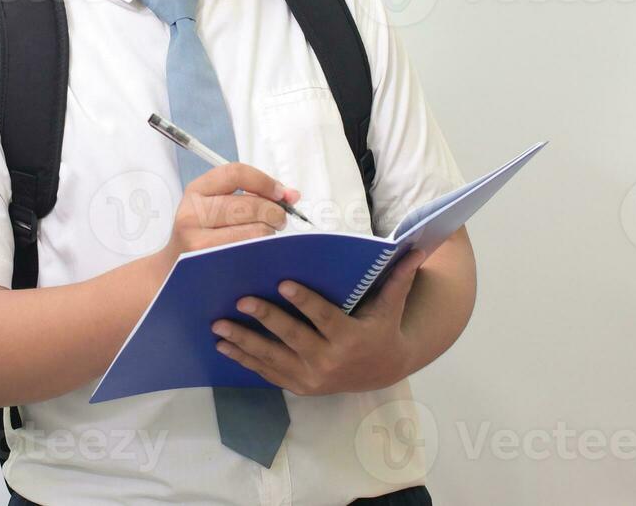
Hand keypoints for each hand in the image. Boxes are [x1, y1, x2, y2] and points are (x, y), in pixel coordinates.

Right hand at [159, 163, 300, 266]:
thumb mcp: (216, 206)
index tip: (281, 194)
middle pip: (251, 205)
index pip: (236, 173)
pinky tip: (259, 254)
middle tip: (278, 221)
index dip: (265, 181)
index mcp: (196, 190)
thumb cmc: (204, 235)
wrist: (172, 272)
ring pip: (256, 231)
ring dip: (269, 235)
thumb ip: (253, 194)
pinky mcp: (208, 265)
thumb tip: (292, 195)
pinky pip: (251, 255)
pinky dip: (263, 253)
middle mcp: (192, 213)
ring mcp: (197, 242)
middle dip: (275, 213)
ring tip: (263, 239)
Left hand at [210, 247, 428, 395]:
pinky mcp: (299, 387)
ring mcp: (311, 377)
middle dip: (265, 318)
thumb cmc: (382, 329)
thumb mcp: (391, 305)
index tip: (282, 282)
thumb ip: (398, 277)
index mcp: (349, 337)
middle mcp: (329, 360)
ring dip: (243, 342)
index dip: (303, 301)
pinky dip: (245, 360)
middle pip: (292, 338)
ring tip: (218, 326)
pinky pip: (268, 373)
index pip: (323, 317)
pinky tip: (224, 347)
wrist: (382, 372)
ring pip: (273, 358)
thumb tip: (417, 248)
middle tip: (240, 299)